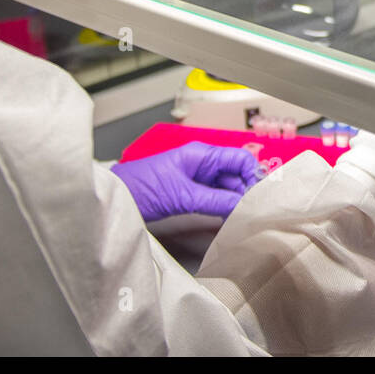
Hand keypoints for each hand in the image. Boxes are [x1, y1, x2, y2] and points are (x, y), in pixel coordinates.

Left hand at [111, 142, 260, 220]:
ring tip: (243, 219)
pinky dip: (223, 208)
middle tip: (254, 213)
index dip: (253, 176)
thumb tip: (242, 206)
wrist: (115, 200)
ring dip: (235, 202)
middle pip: (235, 175)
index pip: (239, 159)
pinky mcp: (189, 194)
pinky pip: (214, 199)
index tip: (259, 196)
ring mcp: (195, 179)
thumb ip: (216, 201)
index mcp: (201, 154)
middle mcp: (201, 164)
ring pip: (226, 189)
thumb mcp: (183, 195)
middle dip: (245, 192)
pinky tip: (229, 219)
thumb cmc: (140, 187)